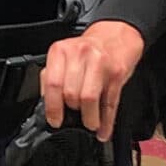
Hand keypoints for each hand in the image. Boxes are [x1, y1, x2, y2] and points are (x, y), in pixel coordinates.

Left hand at [41, 21, 145, 141]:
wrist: (116, 36)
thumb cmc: (87, 50)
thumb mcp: (64, 56)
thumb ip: (53, 77)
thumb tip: (49, 107)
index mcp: (61, 51)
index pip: (53, 83)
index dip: (53, 107)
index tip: (55, 121)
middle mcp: (80, 54)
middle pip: (71, 93)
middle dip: (72, 112)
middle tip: (74, 119)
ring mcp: (100, 63)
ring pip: (88, 99)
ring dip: (89, 118)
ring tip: (89, 123)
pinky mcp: (117, 73)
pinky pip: (110, 102)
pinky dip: (106, 121)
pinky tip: (103, 129)